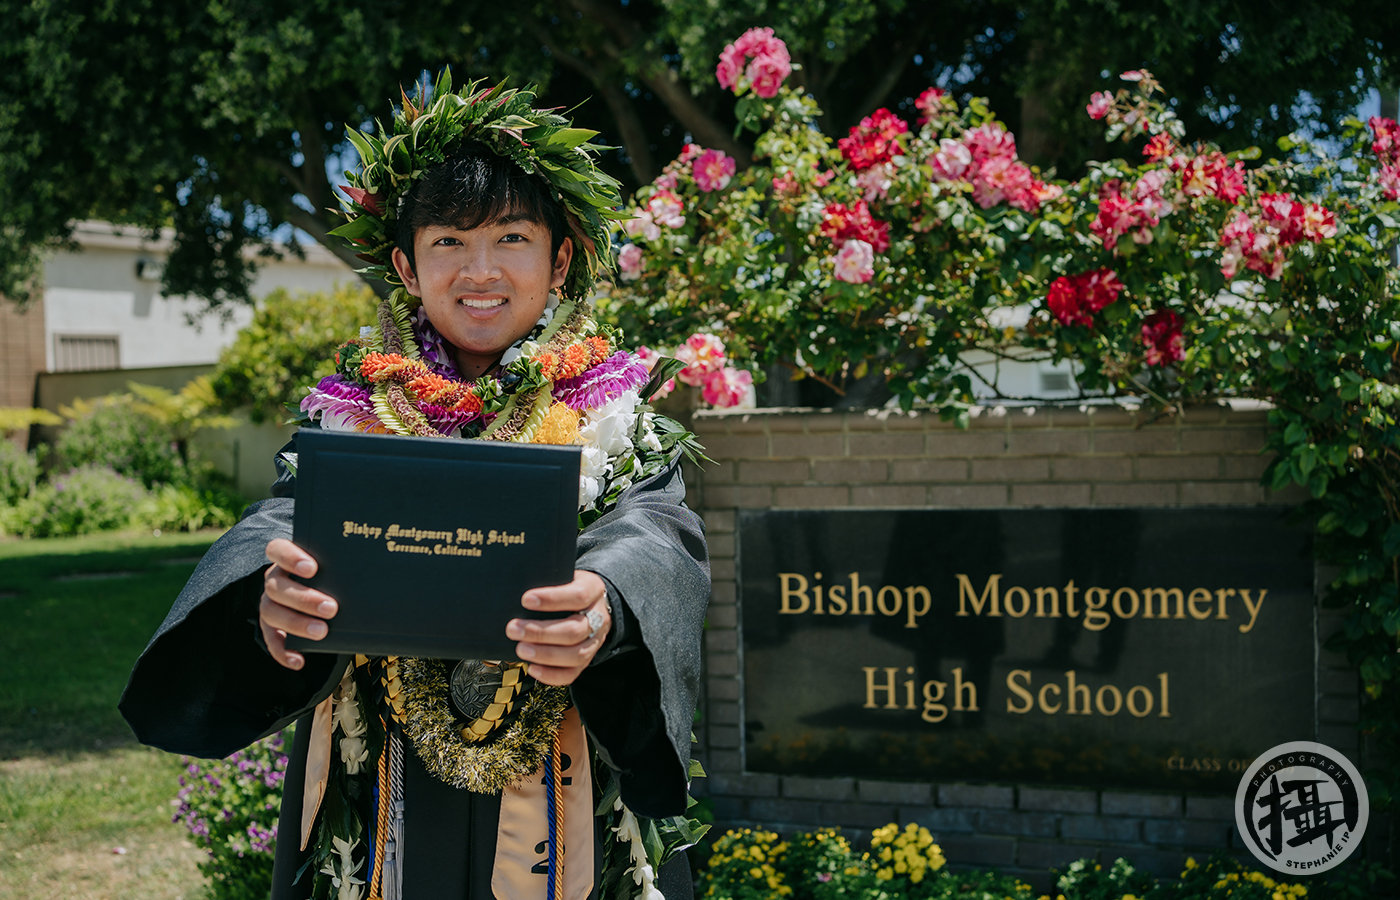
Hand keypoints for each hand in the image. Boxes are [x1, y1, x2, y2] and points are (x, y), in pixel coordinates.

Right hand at [259, 538, 337, 670]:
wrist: (322, 596)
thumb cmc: (331, 578)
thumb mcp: (335, 569)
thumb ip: (344, 568)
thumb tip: (378, 573)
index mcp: (287, 560)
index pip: (278, 550)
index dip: (291, 557)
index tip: (313, 568)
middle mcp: (275, 580)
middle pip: (277, 587)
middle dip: (304, 598)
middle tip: (331, 608)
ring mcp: (270, 604)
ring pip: (272, 613)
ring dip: (297, 624)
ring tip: (322, 632)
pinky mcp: (271, 627)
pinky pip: (272, 641)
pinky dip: (284, 651)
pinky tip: (299, 660)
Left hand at [506, 570, 609, 685]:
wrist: (593, 602)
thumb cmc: (571, 587)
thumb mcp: (565, 576)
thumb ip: (548, 581)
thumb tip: (515, 588)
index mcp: (593, 591)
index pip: (577, 596)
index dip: (552, 599)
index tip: (525, 600)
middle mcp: (598, 618)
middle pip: (574, 630)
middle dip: (540, 632)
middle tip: (513, 629)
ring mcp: (595, 641)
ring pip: (576, 654)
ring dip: (545, 655)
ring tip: (521, 649)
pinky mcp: (587, 659)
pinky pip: (572, 673)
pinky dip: (551, 674)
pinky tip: (532, 668)